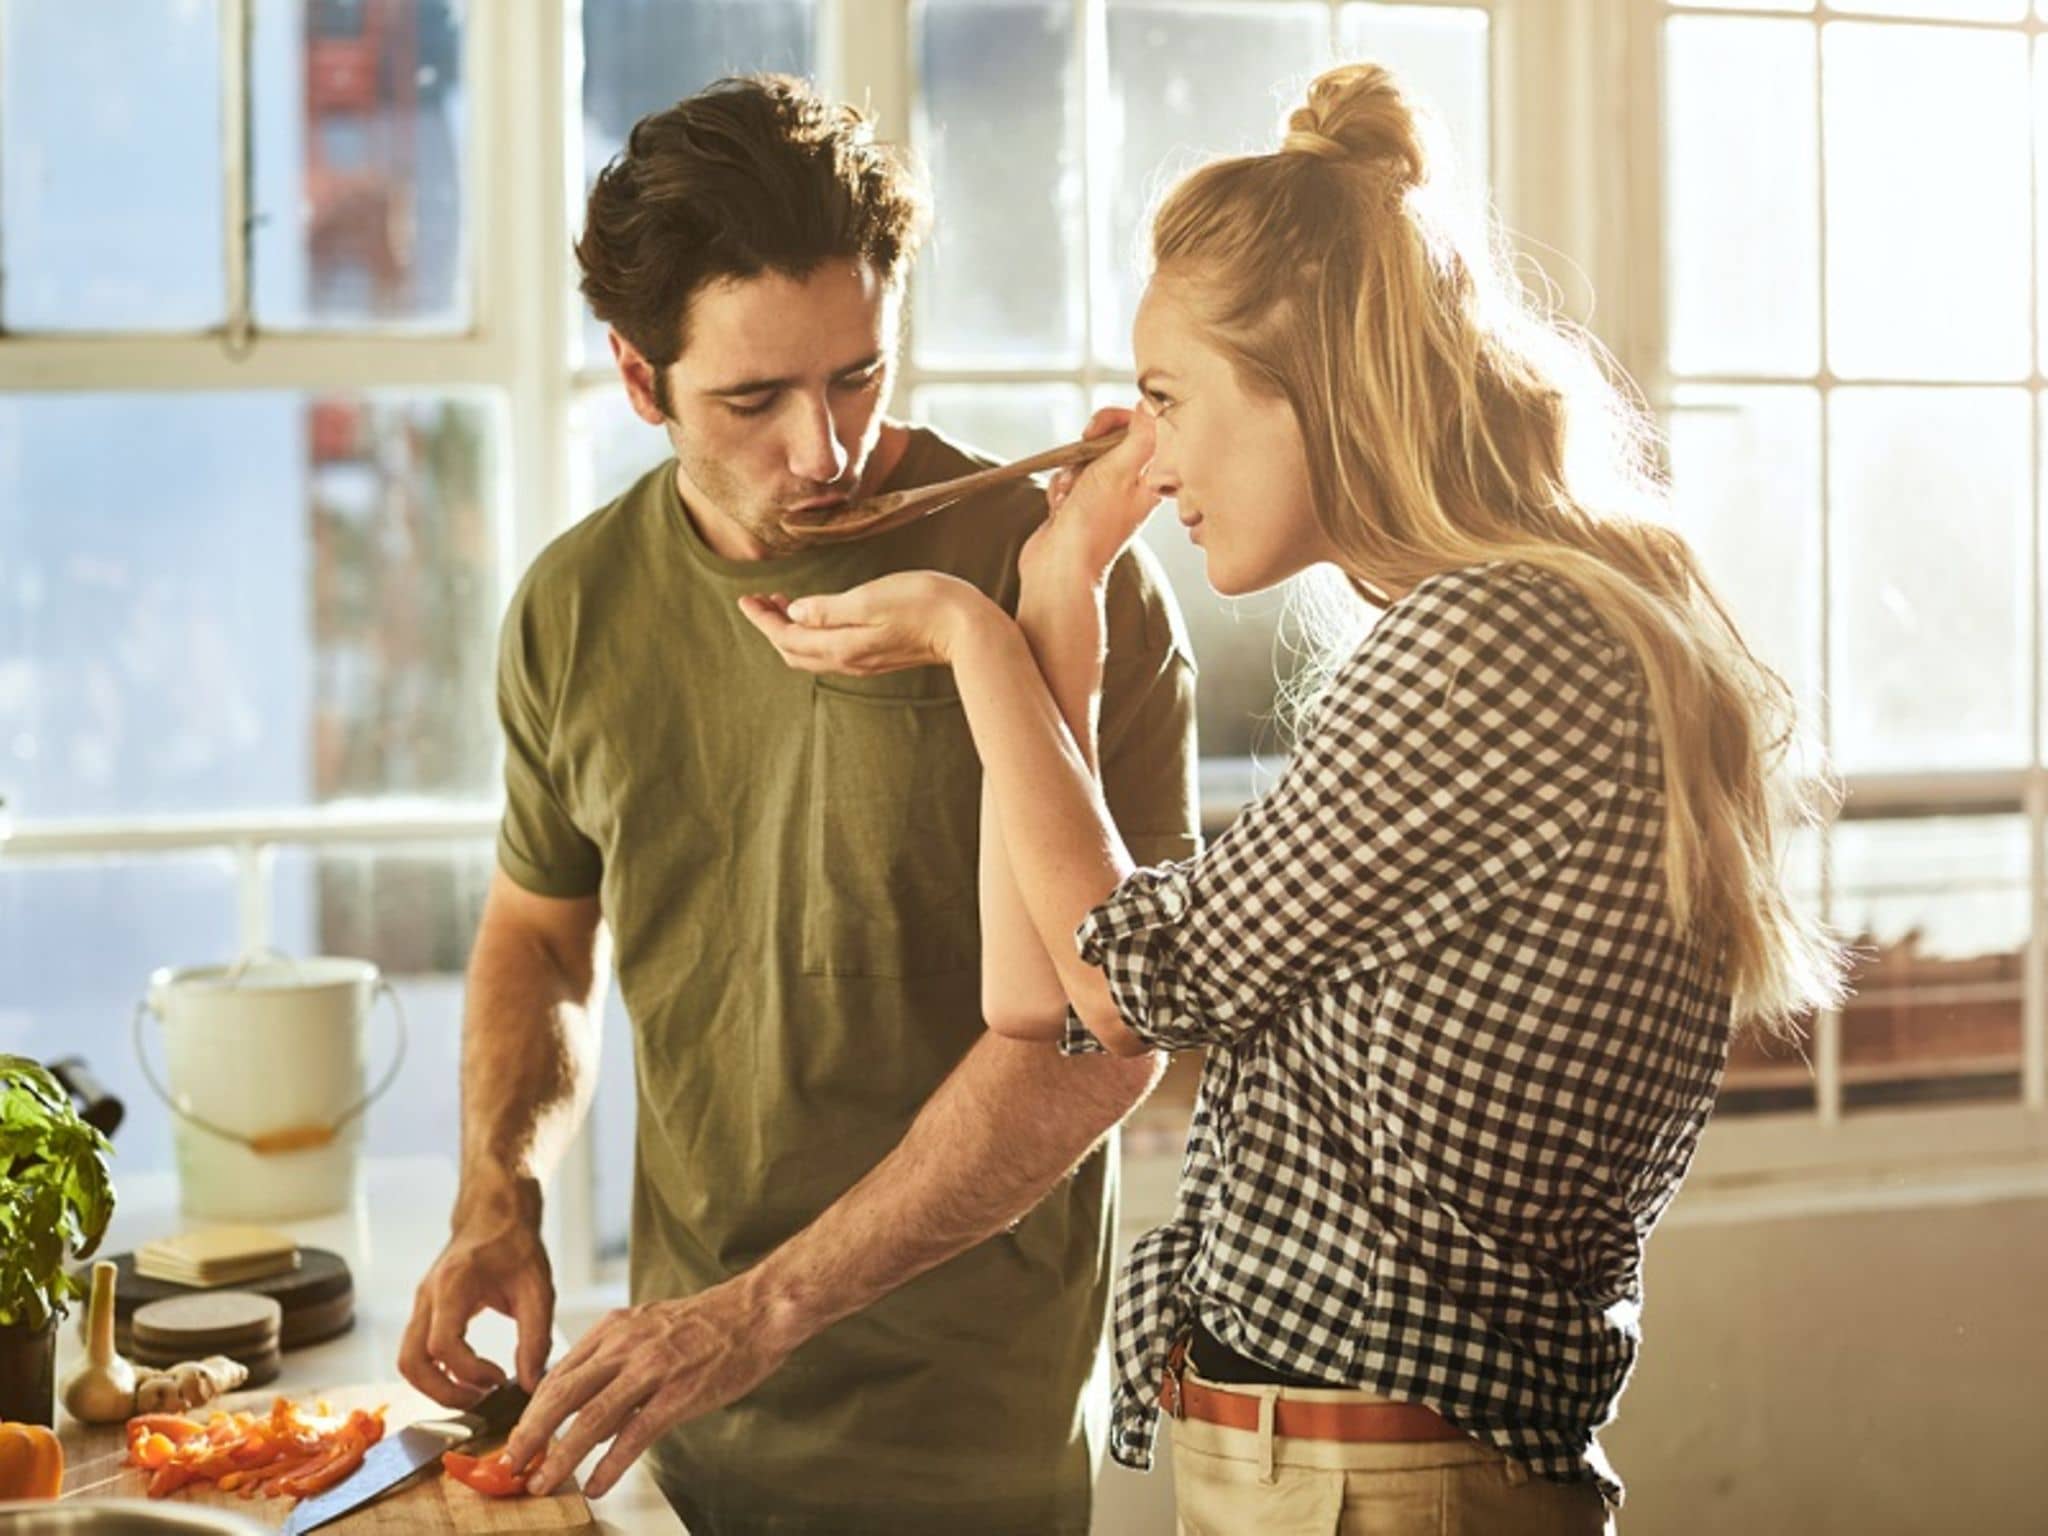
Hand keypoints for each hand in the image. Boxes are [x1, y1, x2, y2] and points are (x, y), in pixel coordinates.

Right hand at [397, 1187, 554, 1407]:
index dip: (469, 1372)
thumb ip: (535, 1338)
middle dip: (442, 1392)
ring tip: (476, 1393)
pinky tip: (470, 1375)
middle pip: (411, 1361)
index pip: (442, 1345)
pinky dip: (437, 1372)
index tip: (500, 1379)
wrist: (496, 1213)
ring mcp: (422, 1304)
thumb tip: (531, 1384)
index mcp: (453, 1285)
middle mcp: (428, 1296)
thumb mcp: (538, 1289)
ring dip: (436, 1386)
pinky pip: (417, 1351)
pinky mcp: (425, 1310)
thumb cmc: (516, 1245)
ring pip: (408, 1360)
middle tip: (481, 1401)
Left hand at [504, 1278, 794, 1499]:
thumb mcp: (649, 1326)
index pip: (558, 1373)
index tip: (516, 1439)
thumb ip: (615, 1357)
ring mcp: (653, 1369)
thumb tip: (584, 1402)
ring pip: (591, 1417)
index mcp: (615, 1328)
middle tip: (509, 1465)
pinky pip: (634, 1435)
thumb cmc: (708, 1323)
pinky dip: (610, 1465)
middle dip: (530, 1434)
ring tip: (541, 1482)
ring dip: (560, 1455)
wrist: (757, 1310)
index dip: (531, 1411)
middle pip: (562, 1394)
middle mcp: (626, 1345)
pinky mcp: (679, 1392)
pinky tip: (596, 1485)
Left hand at [737, 571, 995, 676]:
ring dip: (792, 631)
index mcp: (841, 645)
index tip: (745, 598)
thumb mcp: (871, 598)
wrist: (970, 630)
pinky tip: (818, 617)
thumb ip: (828, 609)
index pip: (786, 637)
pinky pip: (832, 651)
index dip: (762, 618)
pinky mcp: (880, 656)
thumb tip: (794, 614)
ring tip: (783, 604)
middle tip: (761, 599)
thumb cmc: (925, 604)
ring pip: (812, 653)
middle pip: (794, 651)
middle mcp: (849, 659)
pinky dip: (814, 635)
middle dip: (772, 627)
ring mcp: (865, 661)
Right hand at [1023, 403, 1159, 594]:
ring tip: (1070, 495)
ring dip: (1071, 471)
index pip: (1145, 430)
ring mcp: (1104, 498)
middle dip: (1088, 446)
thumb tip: (1152, 405)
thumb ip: (1139, 436)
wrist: (1060, 568)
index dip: (1121, 419)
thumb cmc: (1093, 525)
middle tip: (1083, 450)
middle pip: (1112, 441)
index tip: (1101, 426)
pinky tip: (1060, 508)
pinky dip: (1060, 488)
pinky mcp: (1080, 506)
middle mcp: (1130, 488)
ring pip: (1084, 460)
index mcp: (1150, 480)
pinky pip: (1068, 479)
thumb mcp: (1119, 470)